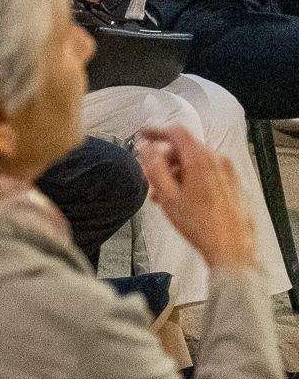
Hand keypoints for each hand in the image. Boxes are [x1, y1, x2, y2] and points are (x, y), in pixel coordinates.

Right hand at [137, 125, 255, 271]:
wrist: (230, 247)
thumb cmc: (198, 224)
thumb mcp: (167, 195)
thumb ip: (154, 167)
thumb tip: (145, 147)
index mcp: (199, 159)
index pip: (176, 133)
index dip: (156, 131)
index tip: (143, 135)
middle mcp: (217, 160)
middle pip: (185, 149)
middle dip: (165, 161)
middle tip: (150, 179)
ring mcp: (228, 172)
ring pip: (196, 163)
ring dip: (177, 173)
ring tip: (165, 197)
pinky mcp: (233, 184)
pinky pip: (208, 173)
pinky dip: (192, 179)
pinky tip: (183, 200)